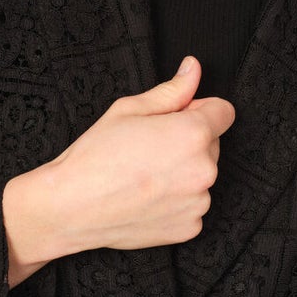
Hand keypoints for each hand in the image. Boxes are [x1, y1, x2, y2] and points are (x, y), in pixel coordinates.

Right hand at [6, 58, 233, 274]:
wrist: (72, 206)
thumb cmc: (96, 156)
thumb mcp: (130, 109)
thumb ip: (172, 90)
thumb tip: (193, 69)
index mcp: (193, 134)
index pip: (224, 111)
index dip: (199, 109)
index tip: (175, 118)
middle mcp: (204, 170)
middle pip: (212, 144)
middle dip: (189, 142)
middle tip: (149, 148)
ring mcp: (199, 202)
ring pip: (201, 176)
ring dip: (183, 173)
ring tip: (145, 175)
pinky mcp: (190, 228)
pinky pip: (192, 205)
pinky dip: (176, 202)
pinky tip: (147, 197)